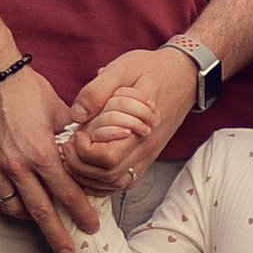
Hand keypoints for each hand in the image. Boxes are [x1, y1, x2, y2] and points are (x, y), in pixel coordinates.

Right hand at [0, 65, 96, 252]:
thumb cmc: (28, 89)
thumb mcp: (59, 111)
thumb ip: (72, 138)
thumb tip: (86, 155)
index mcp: (42, 151)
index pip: (66, 192)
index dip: (80, 212)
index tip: (91, 227)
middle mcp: (17, 164)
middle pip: (40, 211)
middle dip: (57, 235)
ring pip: (13, 209)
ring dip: (30, 221)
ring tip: (43, 225)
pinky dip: (4, 208)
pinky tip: (15, 209)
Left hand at [67, 46, 198, 188]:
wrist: (184, 75)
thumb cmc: (151, 69)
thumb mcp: (122, 68)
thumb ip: (97, 91)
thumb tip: (76, 116)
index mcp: (140, 128)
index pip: (107, 158)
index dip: (84, 150)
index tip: (76, 132)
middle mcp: (145, 149)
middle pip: (107, 176)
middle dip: (79, 165)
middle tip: (68, 145)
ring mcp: (147, 156)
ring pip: (113, 184)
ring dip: (87, 175)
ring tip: (74, 154)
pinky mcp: (145, 159)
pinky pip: (121, 182)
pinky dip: (100, 181)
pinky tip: (87, 166)